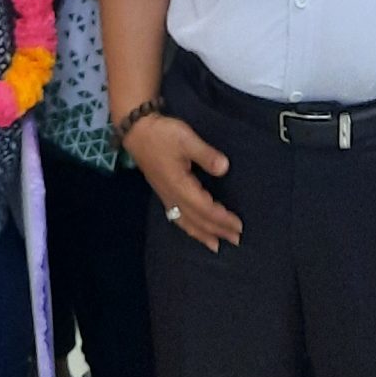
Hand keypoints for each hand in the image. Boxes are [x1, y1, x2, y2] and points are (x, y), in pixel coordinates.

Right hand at [124, 113, 242, 252]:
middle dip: (217, 231)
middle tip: (236, 240)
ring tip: (216, 245)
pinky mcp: (163, 193)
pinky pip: (178, 218)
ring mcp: (166, 196)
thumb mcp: (186, 139)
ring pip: (186, 222)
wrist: (136, 131)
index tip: (239, 226)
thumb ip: (206, 154)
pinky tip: (193, 230)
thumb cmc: (162, 134)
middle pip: (197, 220)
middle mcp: (173, 196)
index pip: (205, 209)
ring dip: (203, 234)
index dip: (222, 219)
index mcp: (180, 186)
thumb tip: (224, 168)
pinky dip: (189, 227)